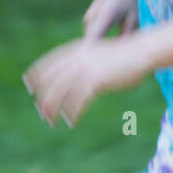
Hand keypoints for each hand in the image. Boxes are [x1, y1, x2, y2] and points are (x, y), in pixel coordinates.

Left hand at [22, 34, 151, 127]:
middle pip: (52, 80)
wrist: (143, 51)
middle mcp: (78, 59)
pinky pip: (78, 101)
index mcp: (78, 50)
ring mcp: (86, 69)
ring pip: (61, 93)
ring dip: (54, 109)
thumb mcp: (101, 54)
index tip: (29, 86)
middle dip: (44, 98)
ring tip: (52, 122)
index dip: (37, 75)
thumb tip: (78, 74)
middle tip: (41, 112)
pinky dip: (72, 113)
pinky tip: (71, 122)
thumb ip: (87, 60)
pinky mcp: (96, 81)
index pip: (50, 63)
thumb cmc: (127, 54)